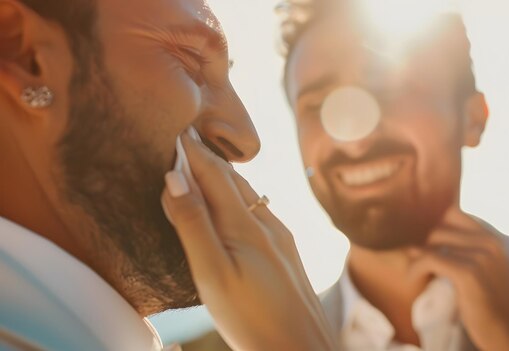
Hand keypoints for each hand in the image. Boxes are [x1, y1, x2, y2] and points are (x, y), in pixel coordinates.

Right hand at [161, 134, 336, 350]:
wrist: (300, 348)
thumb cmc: (251, 318)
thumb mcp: (213, 274)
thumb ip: (193, 225)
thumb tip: (175, 177)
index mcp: (244, 224)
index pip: (213, 173)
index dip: (192, 151)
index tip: (176, 127)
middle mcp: (267, 222)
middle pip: (232, 179)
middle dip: (207, 158)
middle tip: (186, 138)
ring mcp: (280, 236)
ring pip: (248, 194)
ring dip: (224, 177)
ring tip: (205, 165)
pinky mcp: (286, 251)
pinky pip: (259, 211)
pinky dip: (238, 198)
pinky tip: (235, 207)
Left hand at [409, 210, 508, 350]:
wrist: (508, 333)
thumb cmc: (488, 303)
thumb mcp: (479, 271)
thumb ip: (456, 254)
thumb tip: (413, 245)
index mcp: (493, 238)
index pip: (453, 213)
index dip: (435, 228)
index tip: (427, 247)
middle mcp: (489, 242)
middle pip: (439, 228)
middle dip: (425, 247)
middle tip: (423, 267)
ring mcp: (481, 256)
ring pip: (432, 244)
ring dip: (419, 260)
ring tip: (420, 275)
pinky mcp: (468, 273)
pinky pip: (429, 259)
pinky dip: (416, 269)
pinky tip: (416, 280)